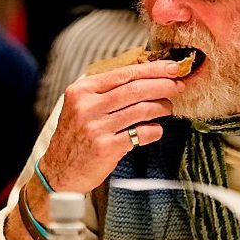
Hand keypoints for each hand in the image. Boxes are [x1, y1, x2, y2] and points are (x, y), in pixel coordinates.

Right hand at [40, 60, 184, 192]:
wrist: (60, 171)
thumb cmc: (77, 136)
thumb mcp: (82, 106)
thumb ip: (107, 91)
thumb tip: (147, 76)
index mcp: (82, 90)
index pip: (124, 74)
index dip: (152, 69)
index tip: (172, 68)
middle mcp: (87, 106)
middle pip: (135, 89)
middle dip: (163, 85)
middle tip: (178, 86)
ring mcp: (96, 127)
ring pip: (141, 110)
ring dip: (161, 107)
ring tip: (167, 108)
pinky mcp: (106, 148)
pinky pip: (141, 134)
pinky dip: (154, 130)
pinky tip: (155, 130)